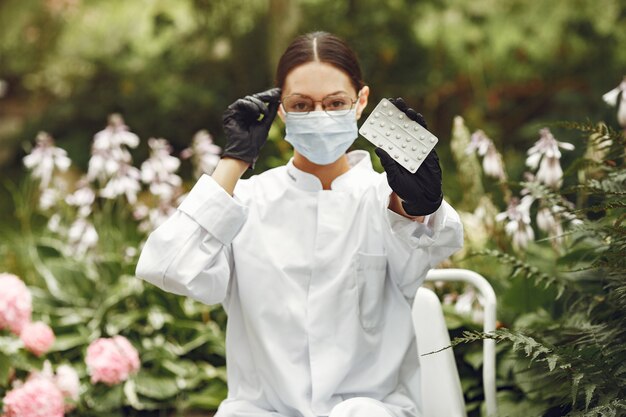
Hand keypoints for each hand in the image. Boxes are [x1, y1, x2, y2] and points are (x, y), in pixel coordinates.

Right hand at [222, 88, 280, 166]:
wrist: (246, 150)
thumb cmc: (255, 141)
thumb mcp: (266, 123)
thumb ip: (271, 112)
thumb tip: (277, 100)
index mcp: (251, 114)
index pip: (259, 101)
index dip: (268, 96)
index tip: (278, 92)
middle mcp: (243, 112)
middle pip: (254, 98)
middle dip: (265, 97)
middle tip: (275, 95)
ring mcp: (236, 111)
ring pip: (249, 99)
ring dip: (259, 104)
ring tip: (263, 113)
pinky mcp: (230, 112)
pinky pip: (241, 102)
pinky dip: (250, 106)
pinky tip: (256, 113)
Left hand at [375, 97, 442, 215]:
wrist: (423, 198)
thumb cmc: (406, 189)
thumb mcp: (393, 177)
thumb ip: (388, 163)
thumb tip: (378, 149)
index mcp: (395, 152)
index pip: (389, 134)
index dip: (386, 122)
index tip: (380, 110)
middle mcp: (405, 147)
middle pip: (402, 127)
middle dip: (399, 114)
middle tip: (394, 102)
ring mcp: (417, 148)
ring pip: (414, 129)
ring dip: (411, 118)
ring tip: (406, 109)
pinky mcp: (429, 151)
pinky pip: (425, 137)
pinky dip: (422, 128)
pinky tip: (418, 119)